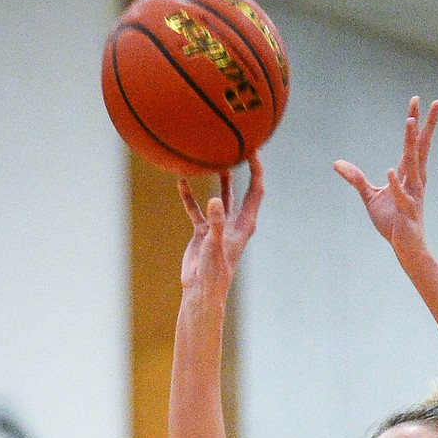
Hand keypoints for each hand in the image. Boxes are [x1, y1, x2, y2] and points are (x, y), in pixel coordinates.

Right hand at [178, 158, 263, 297]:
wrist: (201, 290)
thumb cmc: (214, 272)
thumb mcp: (215, 244)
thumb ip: (216, 222)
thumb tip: (214, 199)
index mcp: (244, 223)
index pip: (255, 190)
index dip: (256, 169)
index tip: (252, 150)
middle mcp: (233, 222)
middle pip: (240, 189)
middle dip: (239, 169)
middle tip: (234, 147)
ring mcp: (218, 226)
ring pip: (219, 197)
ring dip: (216, 179)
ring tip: (210, 158)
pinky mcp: (203, 232)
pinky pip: (196, 209)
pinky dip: (189, 197)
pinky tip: (181, 182)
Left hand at [334, 95, 437, 265]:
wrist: (405, 248)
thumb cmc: (392, 222)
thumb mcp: (370, 197)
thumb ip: (356, 179)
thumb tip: (336, 163)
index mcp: (408, 174)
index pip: (413, 144)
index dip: (415, 122)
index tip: (417, 100)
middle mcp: (414, 180)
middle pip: (419, 148)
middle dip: (424, 125)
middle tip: (432, 102)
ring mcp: (412, 195)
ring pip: (413, 165)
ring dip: (411, 144)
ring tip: (410, 122)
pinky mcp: (406, 212)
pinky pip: (400, 196)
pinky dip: (395, 185)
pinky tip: (390, 171)